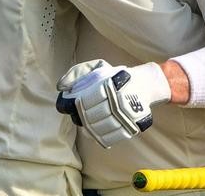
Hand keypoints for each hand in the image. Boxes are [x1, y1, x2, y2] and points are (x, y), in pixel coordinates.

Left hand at [56, 59, 170, 147]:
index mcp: (105, 85)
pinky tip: (97, 130)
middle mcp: (115, 102)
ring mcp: (123, 117)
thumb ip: (77, 72)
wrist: (143, 84)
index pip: (80, 102)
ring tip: (90, 119)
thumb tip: (60, 86)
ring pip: (97, 129)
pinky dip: (100, 136)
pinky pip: (109, 138)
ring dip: (89, 126)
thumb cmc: (114, 76)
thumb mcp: (96, 67)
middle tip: (80, 112)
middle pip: (87, 117)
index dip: (69, 106)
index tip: (68, 104)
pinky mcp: (130, 128)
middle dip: (80, 116)